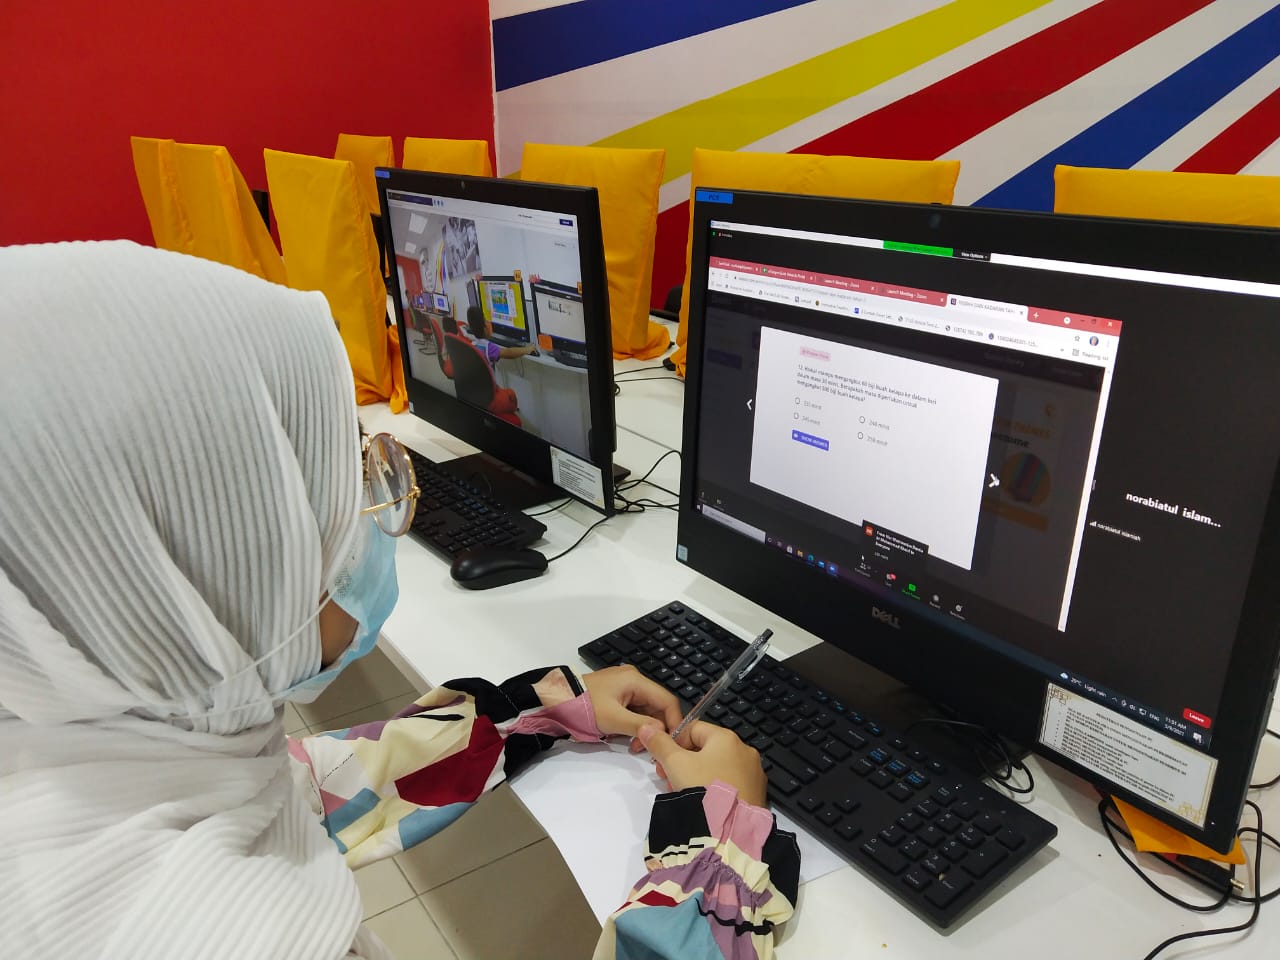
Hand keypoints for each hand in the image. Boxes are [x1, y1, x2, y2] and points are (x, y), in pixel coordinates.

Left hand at [582, 665, 681, 740]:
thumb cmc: (583, 706)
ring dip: (644, 729)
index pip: (667, 700)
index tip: (674, 742)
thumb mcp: (614, 719)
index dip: (674, 721)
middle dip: (656, 728)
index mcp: (636, 680)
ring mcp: (624, 687)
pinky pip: (634, 711)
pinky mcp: (616, 695)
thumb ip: (641, 725)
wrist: (555, 701)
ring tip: (633, 745)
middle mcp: (634, 680)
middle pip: (657, 706)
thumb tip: (663, 732)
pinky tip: (627, 738)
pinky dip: (634, 725)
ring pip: (646, 711)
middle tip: (647, 748)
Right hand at [639, 721, 767, 807]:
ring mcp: (753, 773)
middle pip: (706, 749)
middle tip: (668, 779)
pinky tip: (704, 804)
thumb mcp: (674, 764)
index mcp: (727, 738)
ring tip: (684, 794)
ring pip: (718, 768)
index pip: (693, 729)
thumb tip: (646, 728)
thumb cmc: (702, 788)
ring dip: (698, 775)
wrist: (729, 830)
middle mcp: (744, 751)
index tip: (663, 761)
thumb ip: (659, 744)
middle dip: (683, 762)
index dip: (674, 743)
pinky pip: (730, 784)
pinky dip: (715, 788)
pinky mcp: (757, 793)